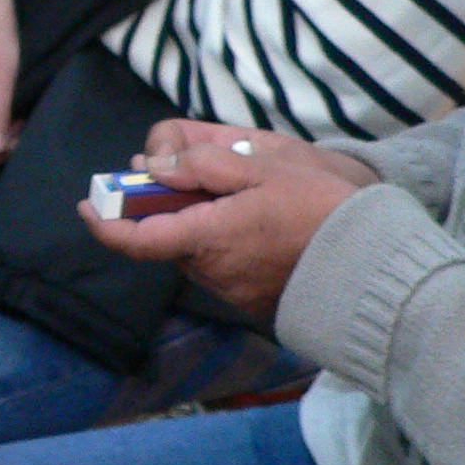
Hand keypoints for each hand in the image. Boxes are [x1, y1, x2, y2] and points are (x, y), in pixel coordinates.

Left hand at [81, 120, 376, 320]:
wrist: (377, 266)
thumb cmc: (322, 209)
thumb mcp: (263, 166)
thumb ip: (202, 163)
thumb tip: (157, 166)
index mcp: (207, 238)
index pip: (136, 238)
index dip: (105, 221)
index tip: (87, 204)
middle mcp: (212, 272)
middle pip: (166, 235)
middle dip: (163, 202)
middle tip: (185, 168)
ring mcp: (233, 291)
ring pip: (195, 248)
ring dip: (197, 218)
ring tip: (235, 187)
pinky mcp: (254, 301)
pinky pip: (222, 263)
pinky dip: (221, 237)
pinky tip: (255, 216)